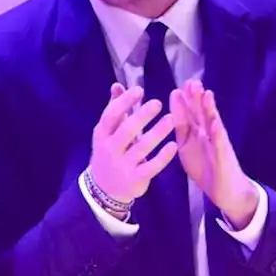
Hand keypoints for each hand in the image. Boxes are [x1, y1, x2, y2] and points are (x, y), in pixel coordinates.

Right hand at [88, 84, 177, 211]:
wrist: (104, 190)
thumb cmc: (109, 154)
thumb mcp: (107, 133)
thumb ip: (114, 109)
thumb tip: (117, 85)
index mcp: (102, 135)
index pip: (110, 115)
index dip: (124, 102)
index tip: (139, 90)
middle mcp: (110, 149)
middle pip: (126, 130)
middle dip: (142, 116)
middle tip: (158, 103)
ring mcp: (123, 165)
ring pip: (142, 147)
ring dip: (157, 132)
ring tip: (171, 119)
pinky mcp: (136, 179)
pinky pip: (152, 166)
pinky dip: (163, 156)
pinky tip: (173, 145)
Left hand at [171, 80, 257, 225]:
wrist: (225, 191)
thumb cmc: (206, 168)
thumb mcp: (187, 149)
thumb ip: (181, 132)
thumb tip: (169, 115)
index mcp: (195, 135)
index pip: (188, 117)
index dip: (183, 104)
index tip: (176, 90)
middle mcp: (207, 135)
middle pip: (201, 114)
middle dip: (196, 99)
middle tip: (191, 82)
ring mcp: (217, 144)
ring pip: (213, 123)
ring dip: (209, 109)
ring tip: (206, 94)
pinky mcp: (224, 156)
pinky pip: (220, 144)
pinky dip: (218, 134)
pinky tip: (215, 123)